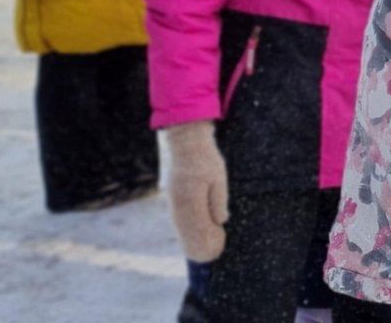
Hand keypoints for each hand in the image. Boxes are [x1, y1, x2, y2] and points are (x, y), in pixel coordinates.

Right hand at [164, 122, 229, 261]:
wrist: (183, 138)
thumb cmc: (204, 157)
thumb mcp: (218, 178)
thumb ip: (218, 201)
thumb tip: (220, 221)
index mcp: (188, 202)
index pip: (195, 234)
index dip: (206, 245)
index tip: (217, 249)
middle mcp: (175, 205)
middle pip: (186, 235)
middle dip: (200, 245)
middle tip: (214, 252)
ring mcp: (170, 202)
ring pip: (181, 228)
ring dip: (193, 237)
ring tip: (207, 246)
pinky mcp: (169, 197)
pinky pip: (178, 219)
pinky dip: (188, 227)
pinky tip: (196, 231)